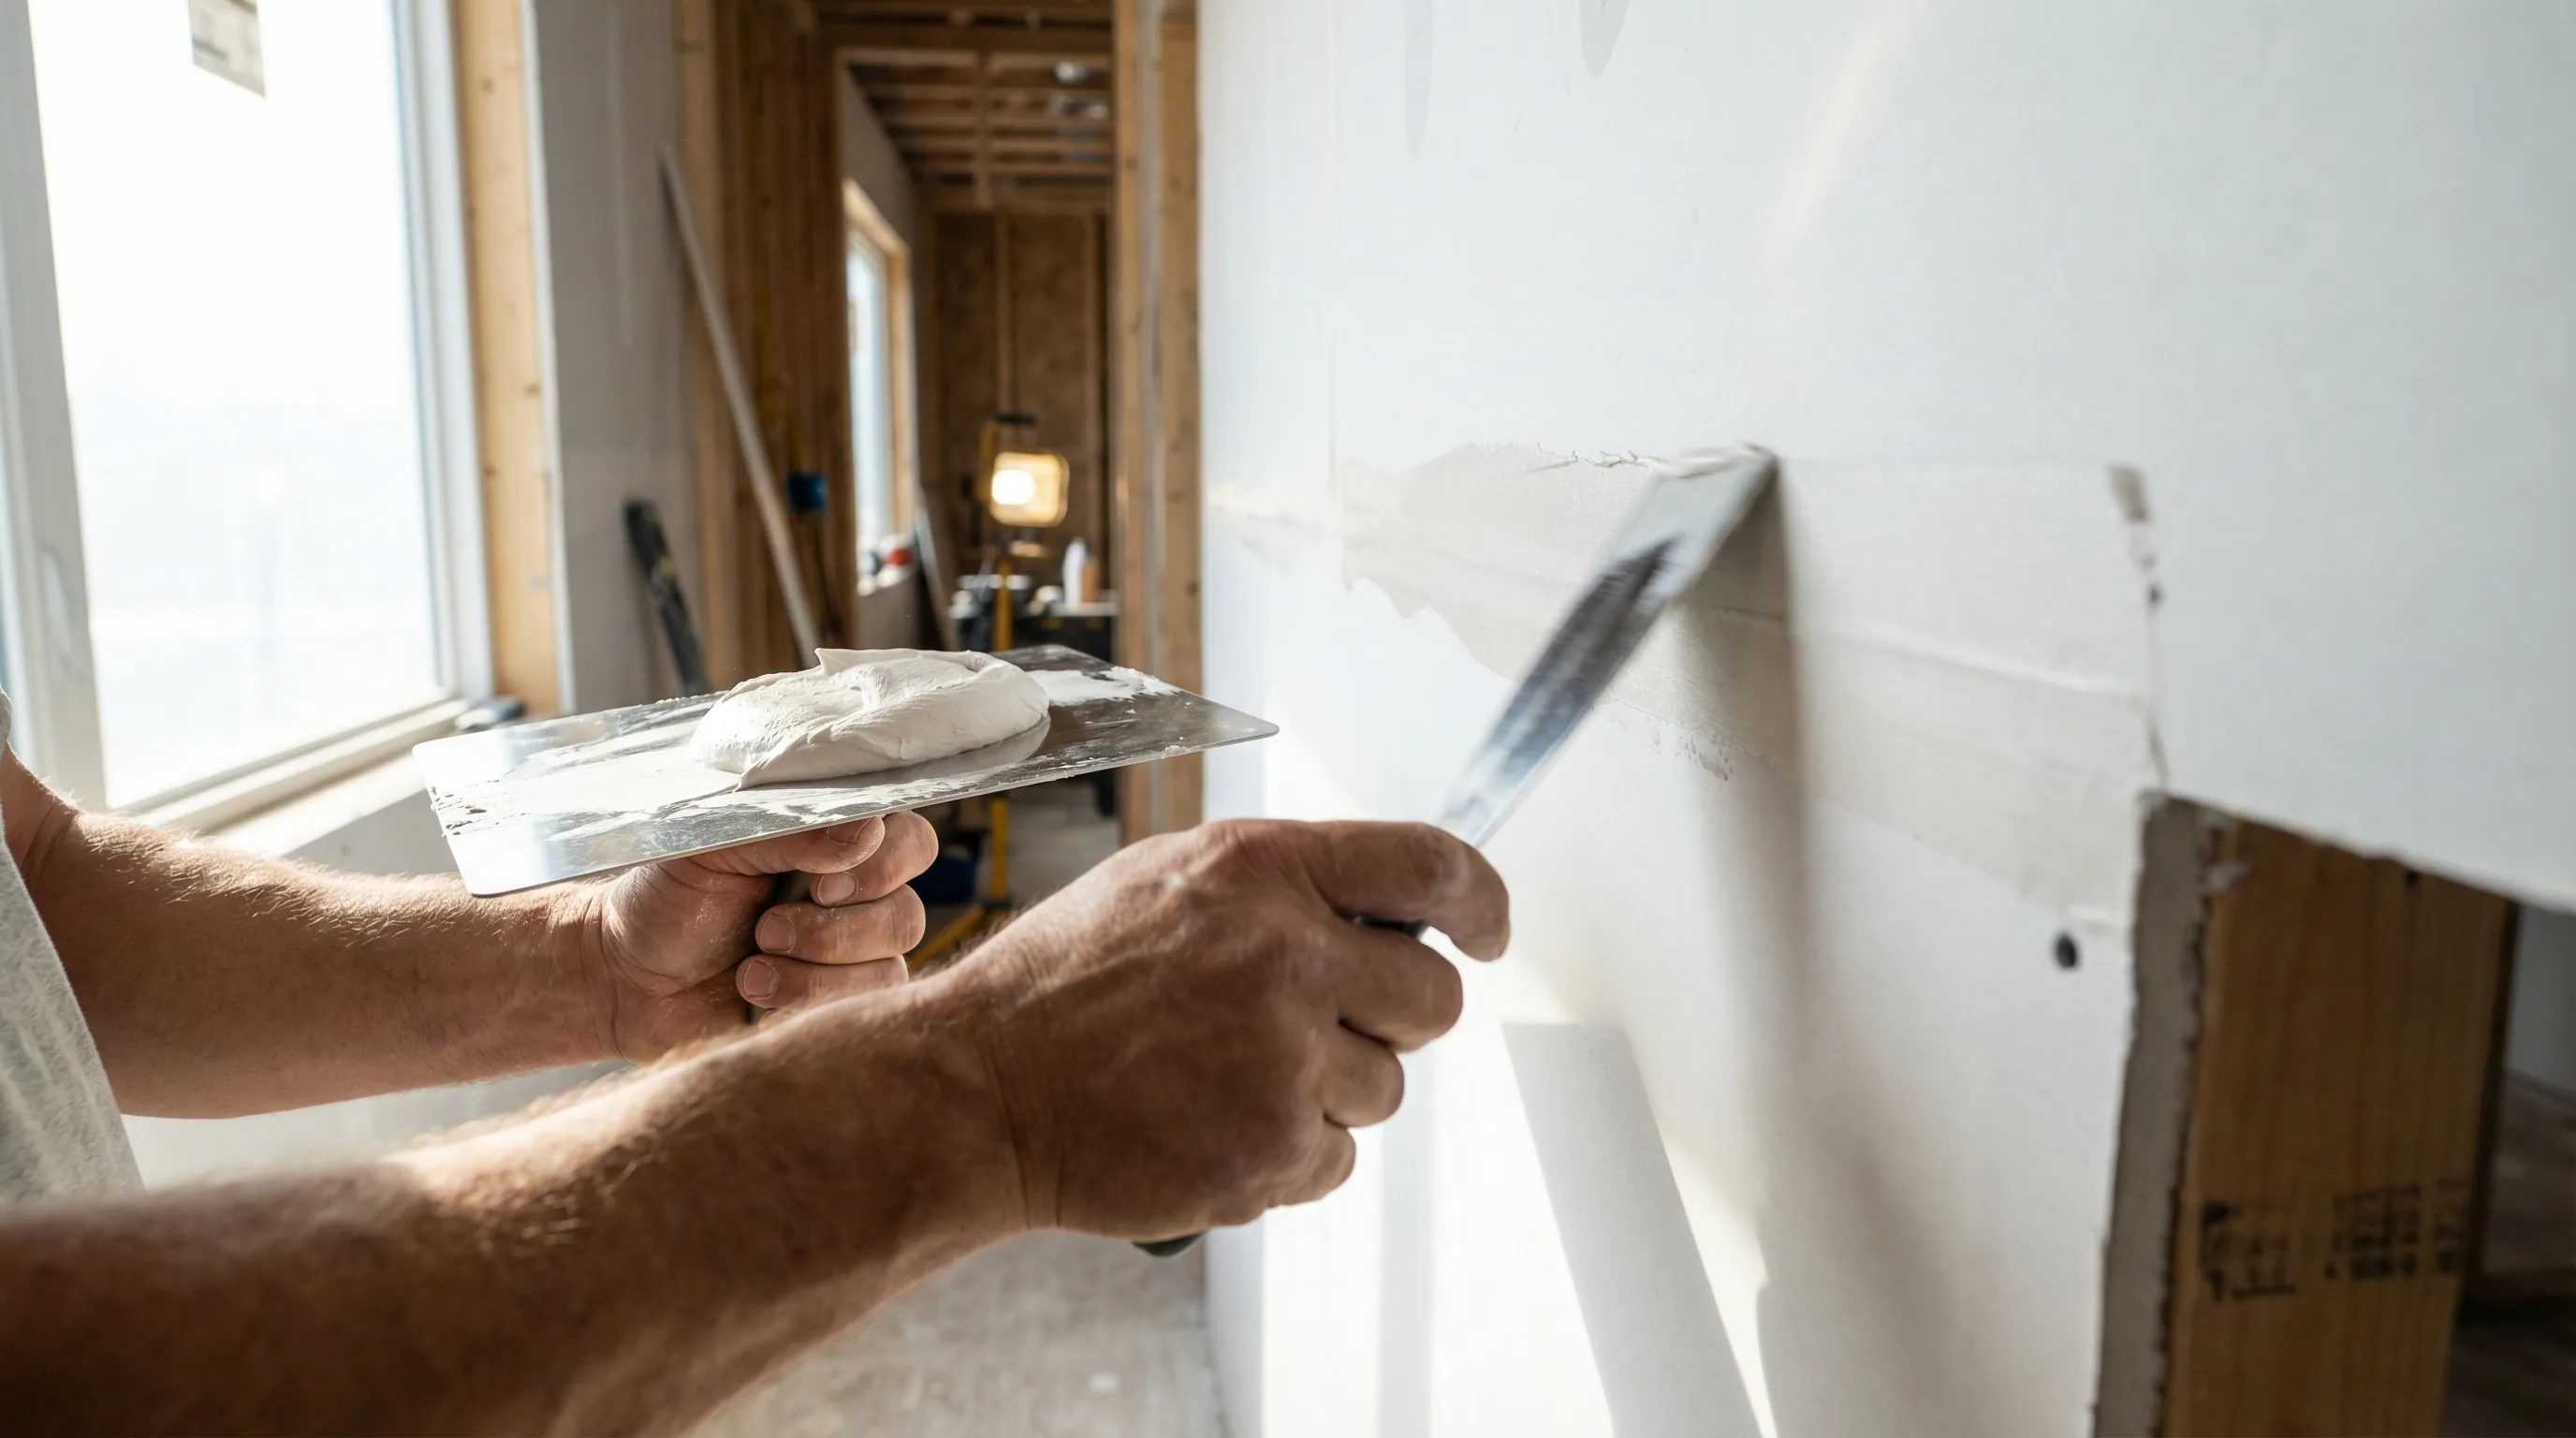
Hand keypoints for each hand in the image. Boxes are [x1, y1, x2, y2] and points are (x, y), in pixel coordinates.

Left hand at [571, 812, 939, 1057]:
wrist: (627, 976)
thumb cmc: (668, 897)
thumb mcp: (717, 845)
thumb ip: (791, 832)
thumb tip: (867, 834)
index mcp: (836, 840)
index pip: (909, 840)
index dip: (882, 866)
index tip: (820, 881)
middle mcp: (857, 894)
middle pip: (906, 912)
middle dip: (833, 929)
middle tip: (766, 927)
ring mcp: (853, 953)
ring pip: (889, 964)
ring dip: (813, 968)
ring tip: (750, 965)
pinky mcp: (838, 1004)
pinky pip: (862, 1006)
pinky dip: (803, 998)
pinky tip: (754, 991)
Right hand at [927, 819, 1508, 1241]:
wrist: (976, 1091)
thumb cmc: (1063, 985)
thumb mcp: (1166, 881)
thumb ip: (1280, 887)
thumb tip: (1381, 913)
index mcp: (1262, 870)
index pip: (1433, 867)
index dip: (1482, 904)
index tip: (1487, 932)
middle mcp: (1285, 955)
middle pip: (1434, 997)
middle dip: (1396, 1019)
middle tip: (1320, 1027)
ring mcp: (1282, 1059)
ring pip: (1385, 1088)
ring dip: (1328, 1092)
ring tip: (1226, 1078)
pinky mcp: (1270, 1150)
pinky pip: (1337, 1159)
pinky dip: (1288, 1154)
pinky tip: (1210, 1125)